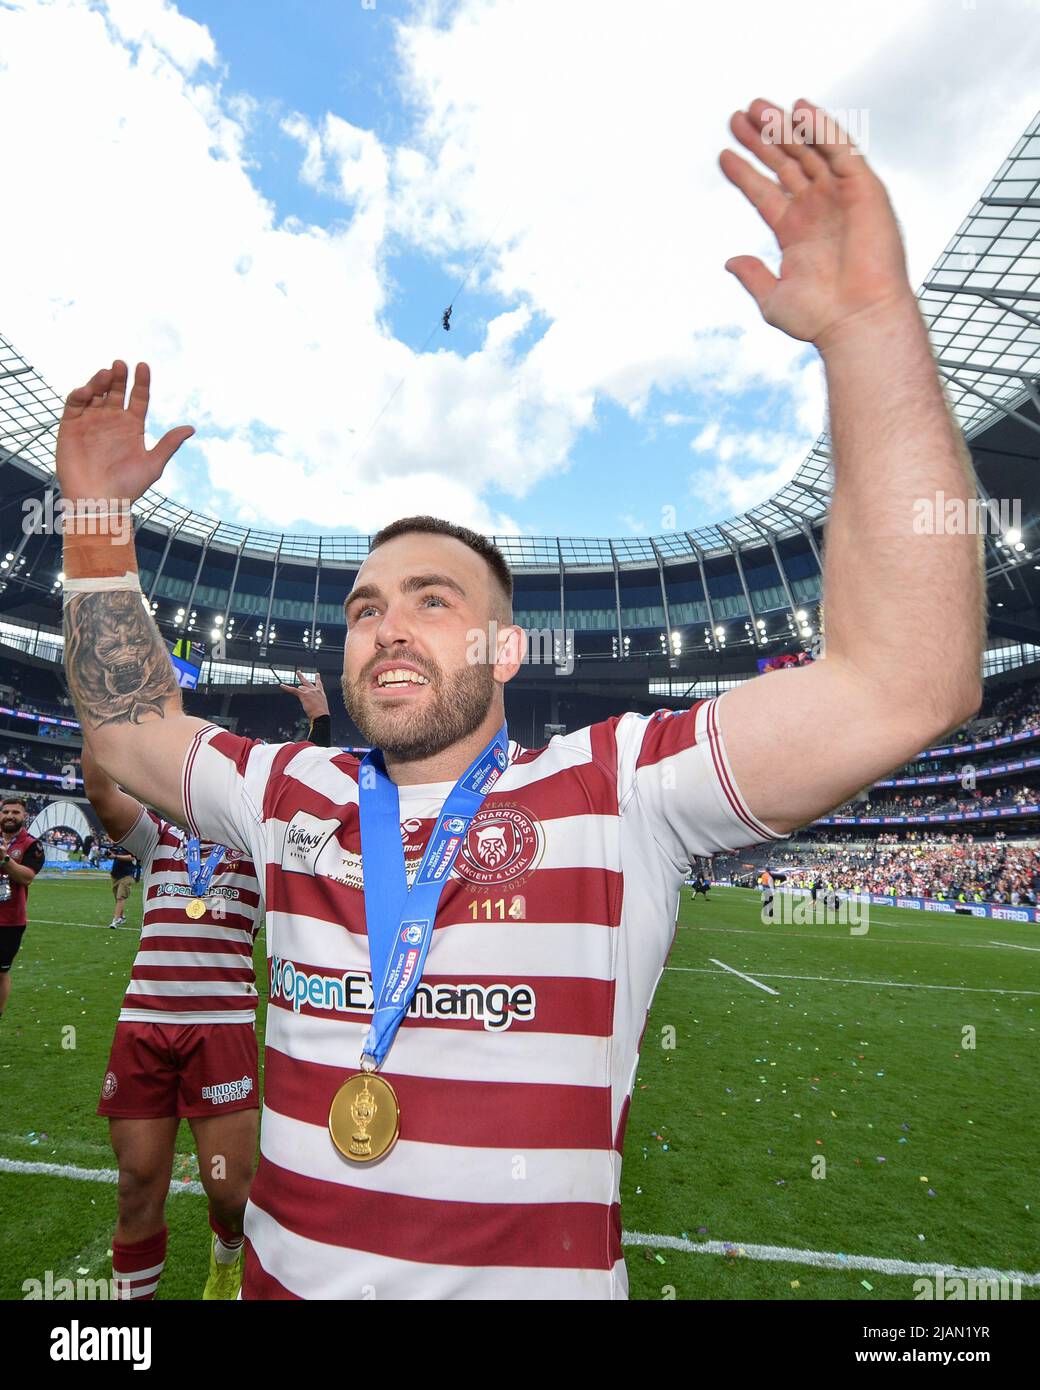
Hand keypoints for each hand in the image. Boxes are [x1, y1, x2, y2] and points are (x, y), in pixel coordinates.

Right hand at [56, 361, 193, 503]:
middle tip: (121, 364)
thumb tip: (191, 428)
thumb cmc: (128, 487)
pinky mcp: (71, 427)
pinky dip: (79, 394)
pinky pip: (74, 405)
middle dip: (118, 376)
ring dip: (99, 381)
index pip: (138, 397)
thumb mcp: (152, 465)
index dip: (141, 382)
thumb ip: (168, 445)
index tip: (144, 366)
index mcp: (132, 426)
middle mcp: (112, 420)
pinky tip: (87, 390)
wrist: (99, 502)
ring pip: (95, 393)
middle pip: (116, 391)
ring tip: (106, 373)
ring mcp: (91, 422)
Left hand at [280, 669, 328, 720]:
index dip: (317, 678)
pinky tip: (281, 685)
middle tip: (298, 672)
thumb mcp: (321, 706)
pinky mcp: (303, 694)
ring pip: (300, 688)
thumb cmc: (321, 714)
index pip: (319, 684)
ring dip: (299, 692)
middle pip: (306, 682)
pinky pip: (293, 690)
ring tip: (302, 698)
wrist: (321, 715)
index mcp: (321, 693)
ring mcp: (309, 691)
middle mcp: (315, 690)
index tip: (317, 674)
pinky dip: (286, 687)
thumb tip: (309, 702)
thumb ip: (316, 702)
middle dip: (301, 676)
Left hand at [719, 99, 913, 348]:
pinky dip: (821, 127)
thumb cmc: (819, 318)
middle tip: (737, 116)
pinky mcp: (864, 188)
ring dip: (785, 127)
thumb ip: (753, 276)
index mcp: (795, 233)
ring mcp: (840, 197)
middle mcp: (817, 210)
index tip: (723, 154)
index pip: (765, 192)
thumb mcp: (772, 299)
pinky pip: (841, 149)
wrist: (857, 320)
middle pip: (784, 164)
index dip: (744, 172)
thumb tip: (730, 261)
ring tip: (758, 107)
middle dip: (761, 140)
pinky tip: (800, 109)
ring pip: (809, 151)